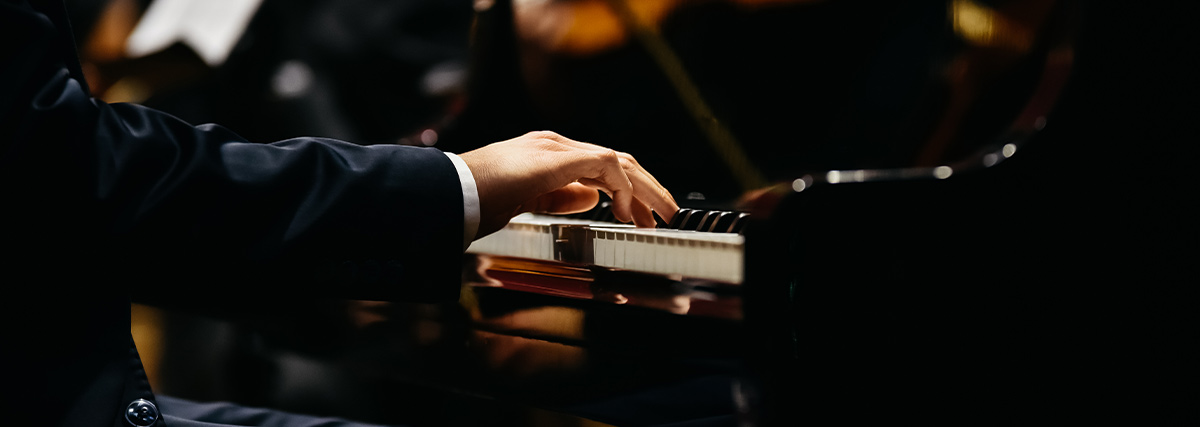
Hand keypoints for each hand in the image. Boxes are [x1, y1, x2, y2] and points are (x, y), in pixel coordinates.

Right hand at [459, 131, 677, 238]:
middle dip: (645, 188)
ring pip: (617, 162)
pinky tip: (629, 212)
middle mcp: (554, 146)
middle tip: (665, 212)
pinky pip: (606, 165)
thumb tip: (591, 200)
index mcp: (546, 156)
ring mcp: (556, 149)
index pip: (599, 167)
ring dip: (645, 189)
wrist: (451, 194)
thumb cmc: (475, 201)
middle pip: (615, 162)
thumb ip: (559, 199)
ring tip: (662, 214)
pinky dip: (624, 188)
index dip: (626, 190)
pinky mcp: (558, 158)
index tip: (640, 216)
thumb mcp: (527, 203)